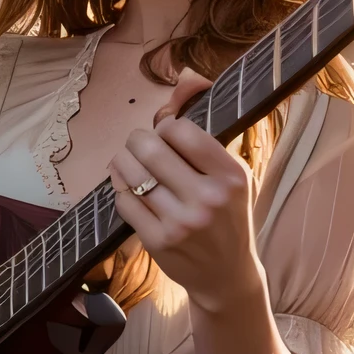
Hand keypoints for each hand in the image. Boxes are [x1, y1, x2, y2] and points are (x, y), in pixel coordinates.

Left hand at [107, 67, 266, 313]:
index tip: (167, 135)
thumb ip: (207, 133)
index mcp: (231, 176)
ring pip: (129, 171)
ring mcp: (180, 222)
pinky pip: (122, 199)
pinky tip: (129, 187)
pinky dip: (120, 187)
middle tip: (140, 145)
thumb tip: (186, 78)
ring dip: (123, 161)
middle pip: (149, 146)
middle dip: (138, 140)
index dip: (167, 127)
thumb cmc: (229, 217)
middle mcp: (207, 198)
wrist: (228, 275)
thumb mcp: (233, 175)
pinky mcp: (157, 240)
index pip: (182, 130)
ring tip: (129, 162)